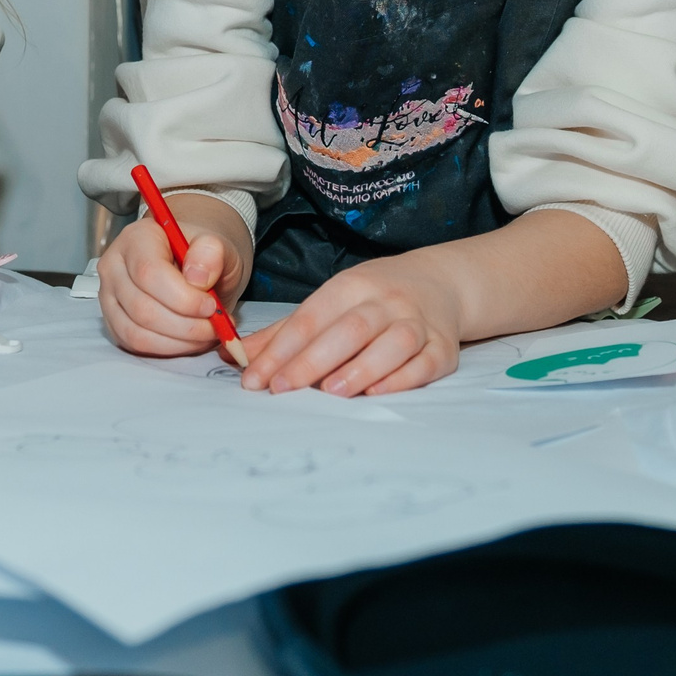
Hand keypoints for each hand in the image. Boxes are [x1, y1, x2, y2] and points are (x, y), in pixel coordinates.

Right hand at [99, 215, 242, 357]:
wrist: (196, 267)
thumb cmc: (203, 256)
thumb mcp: (219, 245)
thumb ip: (212, 253)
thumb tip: (197, 278)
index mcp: (136, 238)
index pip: (149, 273)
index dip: (183, 298)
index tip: (212, 306)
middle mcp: (114, 266)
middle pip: (142, 308)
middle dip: (186, 325)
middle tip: (215, 325)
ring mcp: (109, 297)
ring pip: (137, 332)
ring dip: (179, 341)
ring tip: (206, 333)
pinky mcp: (114, 322)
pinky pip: (136, 345)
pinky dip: (168, 349)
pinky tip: (190, 340)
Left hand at [238, 258, 461, 396]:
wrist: (439, 284)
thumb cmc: (372, 299)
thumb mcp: (328, 303)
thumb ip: (282, 335)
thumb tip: (232, 357)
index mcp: (351, 286)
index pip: (311, 317)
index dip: (282, 349)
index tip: (256, 379)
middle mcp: (386, 300)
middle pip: (351, 328)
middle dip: (313, 359)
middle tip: (283, 389)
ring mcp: (419, 322)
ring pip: (393, 342)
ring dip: (361, 367)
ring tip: (331, 391)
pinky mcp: (444, 347)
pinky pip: (426, 362)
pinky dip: (402, 378)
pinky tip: (377, 392)